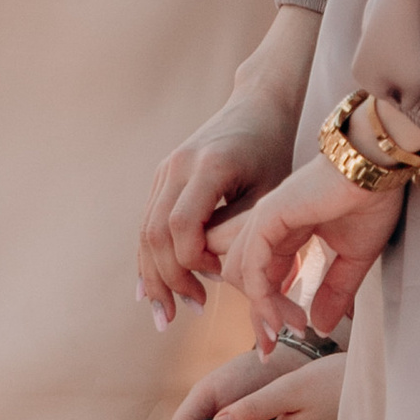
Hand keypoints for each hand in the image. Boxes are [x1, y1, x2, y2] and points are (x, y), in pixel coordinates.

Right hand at [139, 75, 306, 324]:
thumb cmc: (274, 151)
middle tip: (184, 314)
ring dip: (153, 275)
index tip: (218, 279)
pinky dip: (150, 257)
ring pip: (145, 231)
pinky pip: (148, 222)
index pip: (183, 227)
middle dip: (167, 279)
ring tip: (166, 311)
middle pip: (155, 233)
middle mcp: (177, 166)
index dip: (195, 262)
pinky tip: (152, 287)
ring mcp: (165, 170)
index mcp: (208, 167)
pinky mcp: (162, 176)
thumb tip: (246, 290)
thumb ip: (251, 236)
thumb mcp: (272, 193)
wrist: (258, 105)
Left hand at [227, 152, 403, 337]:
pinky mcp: (268, 217)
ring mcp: (264, 220)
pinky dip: (263, 297)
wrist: (378, 169)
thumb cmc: (370, 201)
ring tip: (291, 329)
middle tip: (275, 344)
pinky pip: (253, 266)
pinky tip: (283, 318)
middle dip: (257, 316)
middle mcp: (267, 225)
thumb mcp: (353, 259)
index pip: (261, 277)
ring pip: (241, 275)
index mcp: (284, 231)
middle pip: (242, 278)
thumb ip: (334, 291)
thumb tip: (320, 327)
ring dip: (263, 310)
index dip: (267, 312)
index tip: (276, 343)